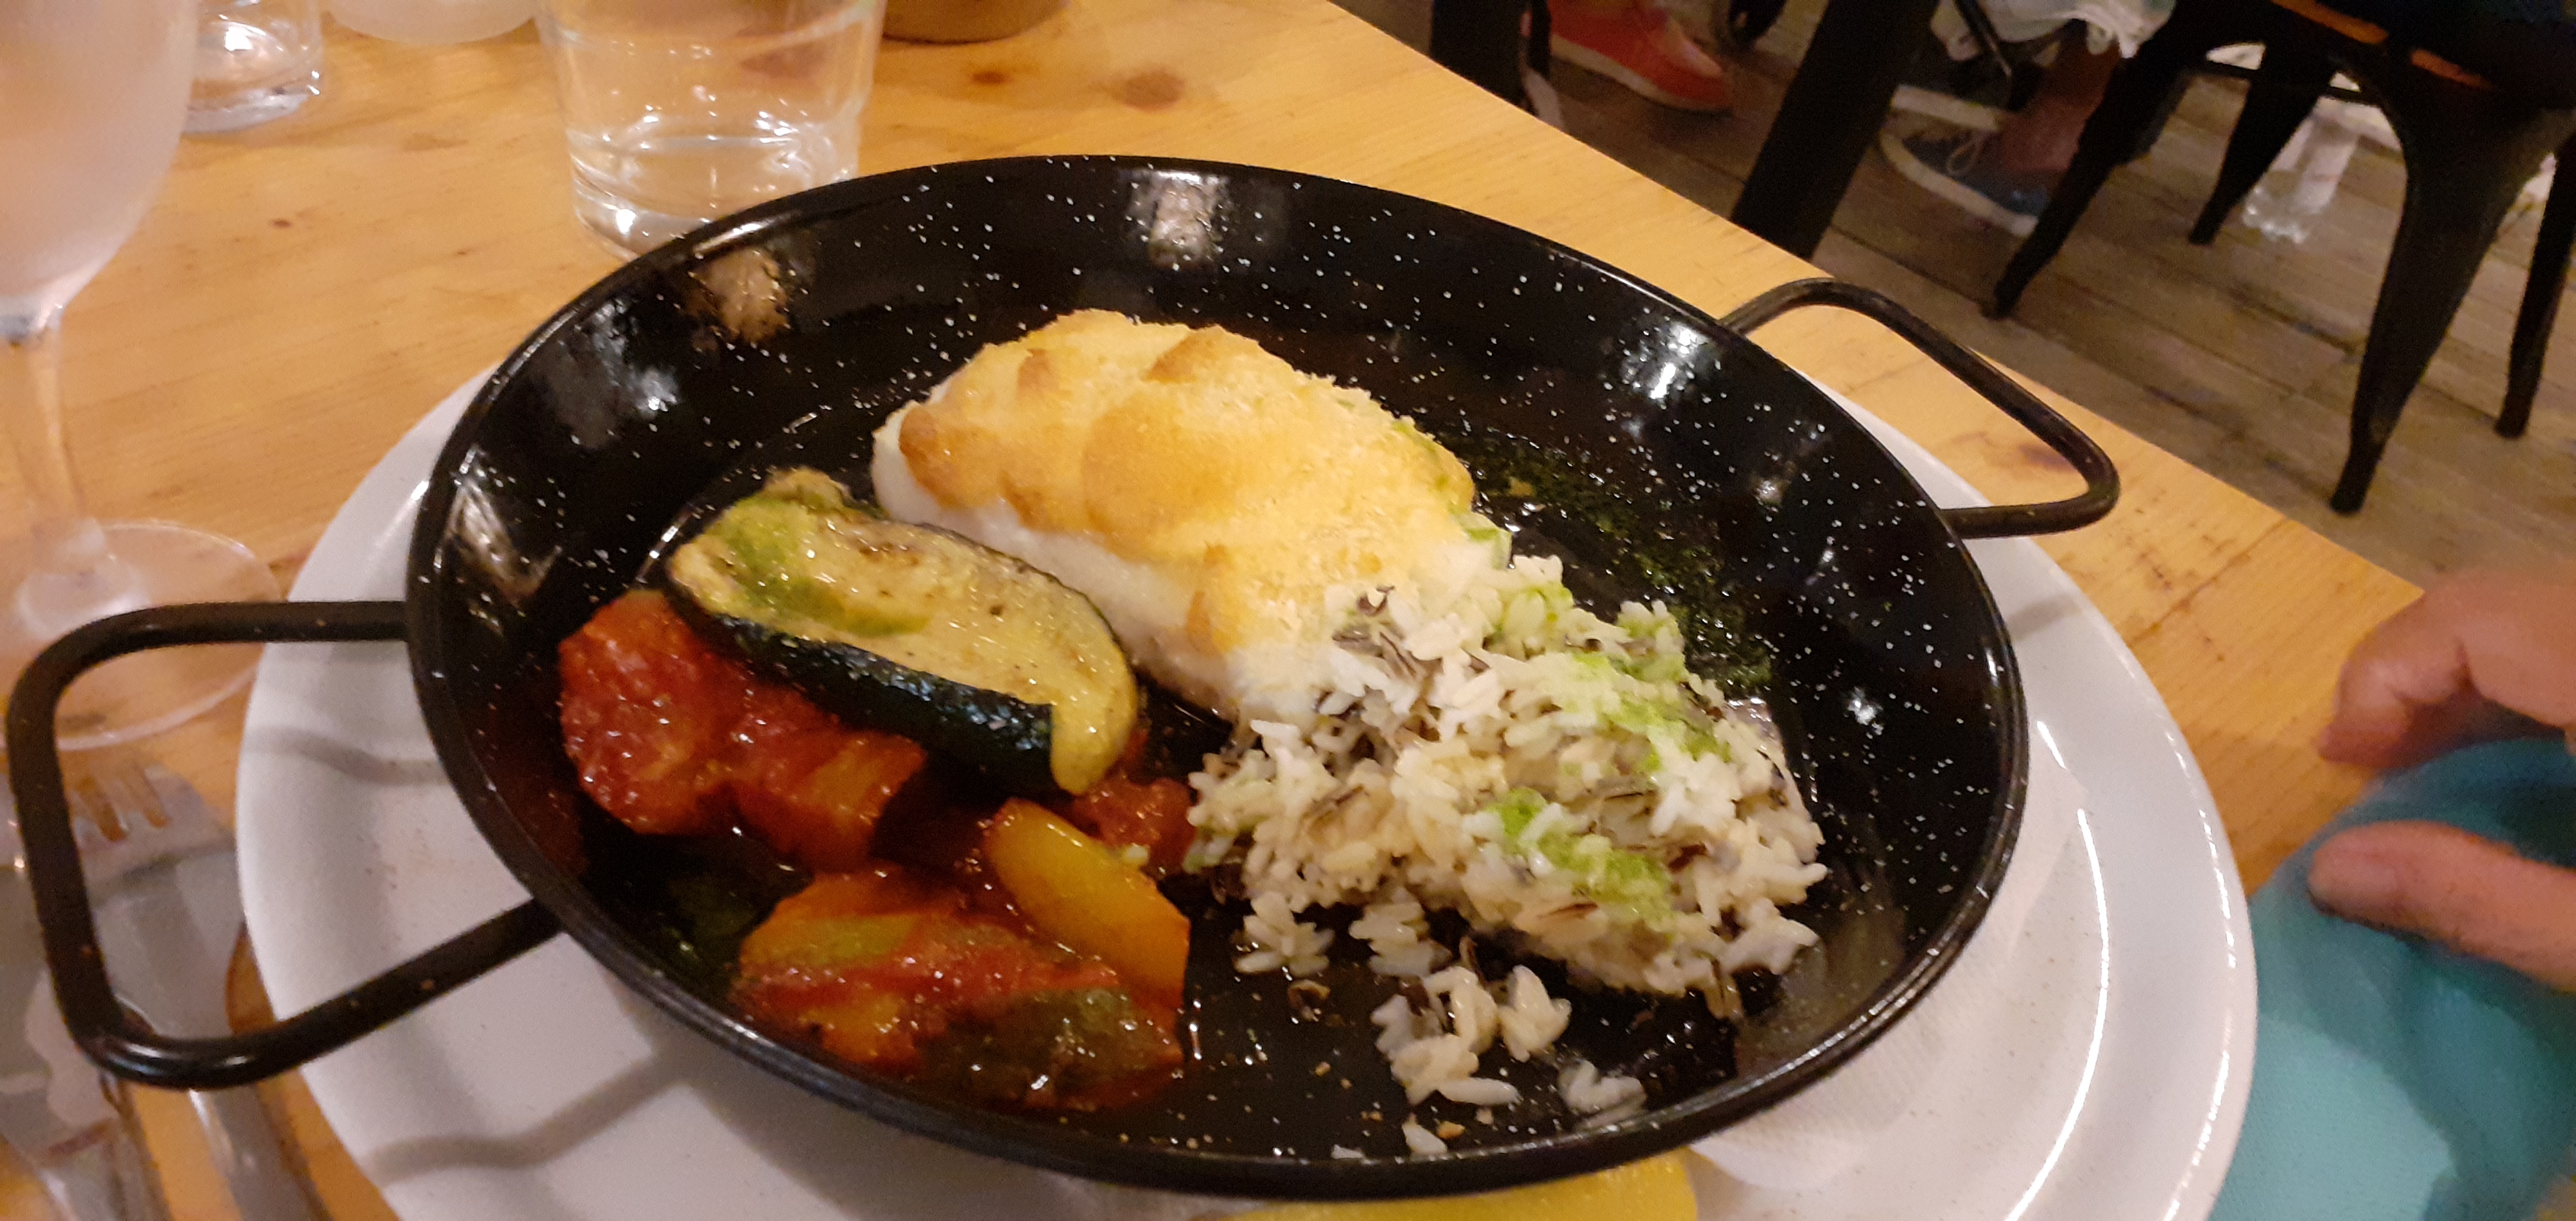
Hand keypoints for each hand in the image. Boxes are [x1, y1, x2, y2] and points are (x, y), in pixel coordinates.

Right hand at [2308, 565, 2575, 990]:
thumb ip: (2480, 898)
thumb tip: (2332, 870)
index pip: (2469, 615)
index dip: (2382, 675)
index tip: (2344, 761)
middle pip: (2496, 603)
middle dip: (2412, 676)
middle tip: (2372, 763)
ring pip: (2538, 617)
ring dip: (2468, 679)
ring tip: (2429, 762)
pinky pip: (2569, 643)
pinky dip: (2526, 686)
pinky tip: (2520, 755)